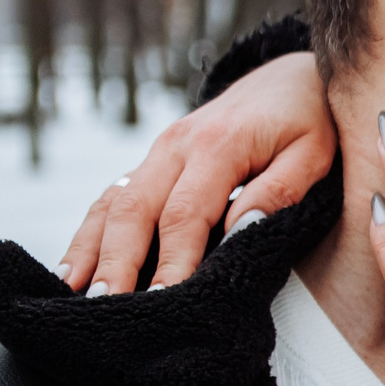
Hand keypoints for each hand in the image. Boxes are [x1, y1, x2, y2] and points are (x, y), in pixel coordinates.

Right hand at [54, 52, 335, 294]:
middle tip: (105, 309)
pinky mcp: (154, 161)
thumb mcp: (312, 153)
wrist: (290, 77)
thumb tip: (240, 230)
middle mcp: (176, 145)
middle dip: (116, 262)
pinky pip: (113, 197)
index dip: (172, 260)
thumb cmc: (308, 120)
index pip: (185, 213)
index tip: (162, 300)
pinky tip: (72, 269)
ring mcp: (159, 151)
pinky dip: (90, 233)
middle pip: (134, 210)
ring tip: (72, 296)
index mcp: (217, 145)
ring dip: (90, 250)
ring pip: (112, 203)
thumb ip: (280, 191)